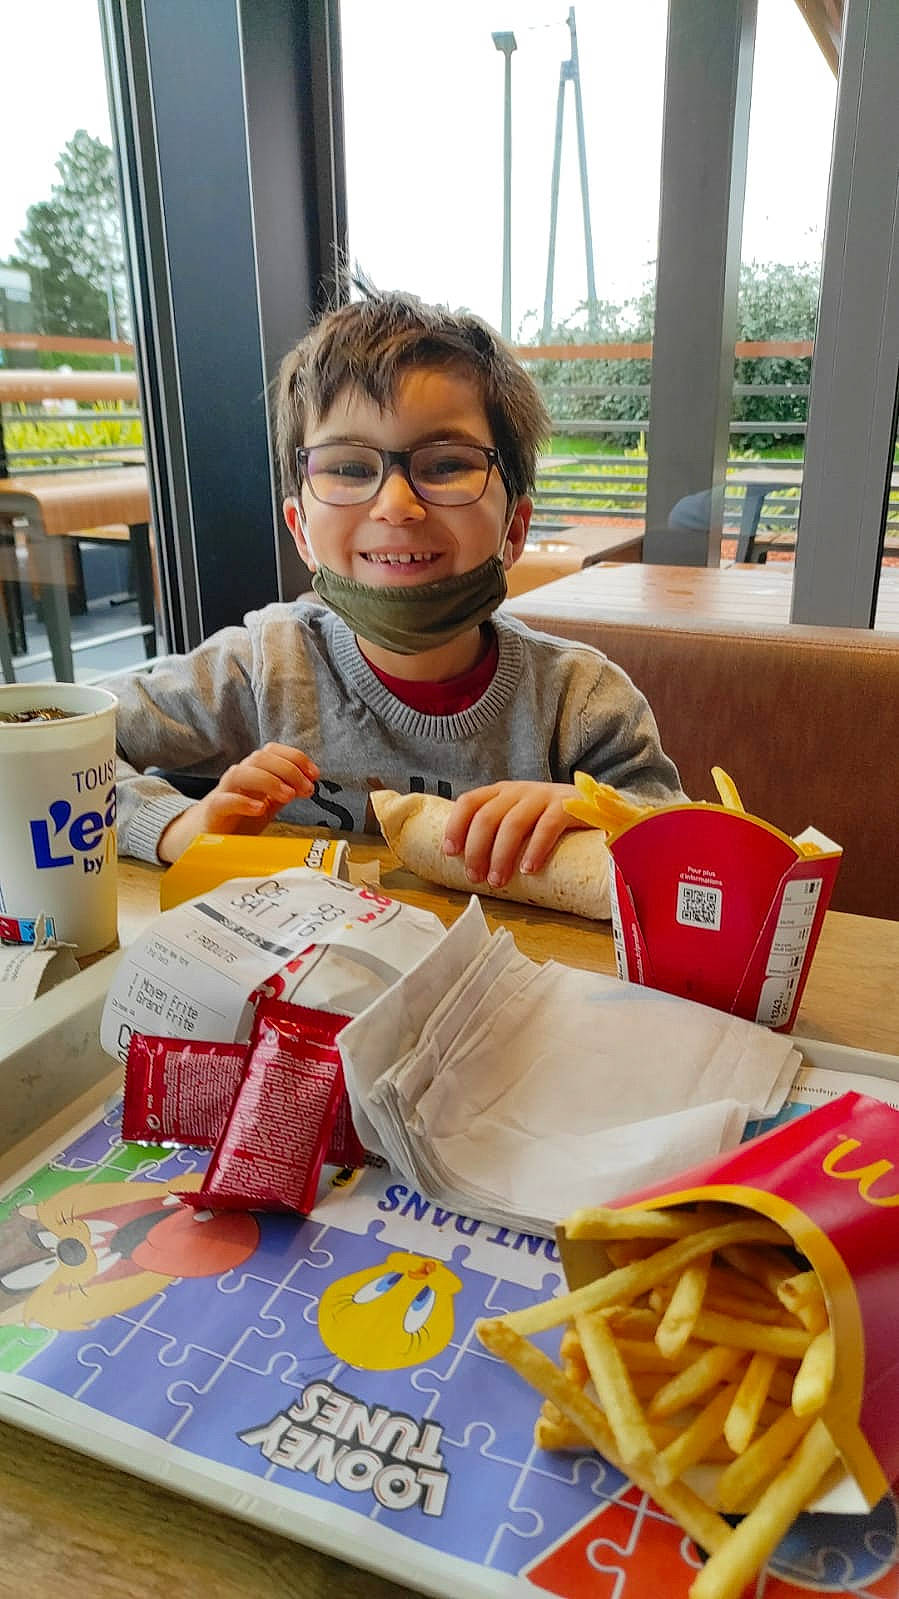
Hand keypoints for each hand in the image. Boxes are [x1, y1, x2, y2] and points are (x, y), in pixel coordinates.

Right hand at [157, 743, 319, 862]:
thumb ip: (285, 792)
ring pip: (241, 773)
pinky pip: (223, 801)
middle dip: (288, 770)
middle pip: (261, 758)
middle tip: (306, 789)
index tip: (315, 774)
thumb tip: (309, 783)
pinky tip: (260, 808)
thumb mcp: (267, 805)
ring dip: (269, 780)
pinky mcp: (212, 813)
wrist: (202, 838)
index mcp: (254, 772)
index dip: (295, 757)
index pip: (273, 751)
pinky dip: (243, 802)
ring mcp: (224, 792)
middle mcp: (239, 777)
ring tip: (288, 796)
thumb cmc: (237, 819)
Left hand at [442, 781, 586, 888]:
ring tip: (498, 881)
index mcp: (502, 792)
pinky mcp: (568, 807)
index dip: (456, 825)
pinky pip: (547, 827)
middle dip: (477, 850)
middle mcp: (519, 791)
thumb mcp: (521, 816)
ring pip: (513, 824)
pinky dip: (535, 849)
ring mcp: (544, 796)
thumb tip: (471, 863)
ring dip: (501, 856)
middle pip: (487, 817)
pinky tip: (529, 869)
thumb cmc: (552, 819)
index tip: (450, 852)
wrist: (599, 806)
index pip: (469, 802)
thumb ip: (499, 829)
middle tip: (476, 877)